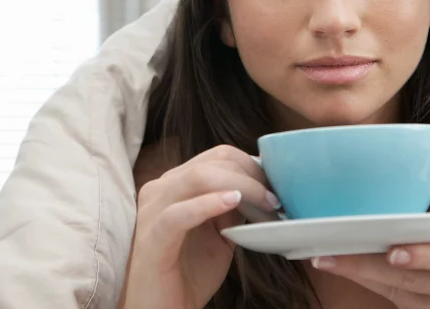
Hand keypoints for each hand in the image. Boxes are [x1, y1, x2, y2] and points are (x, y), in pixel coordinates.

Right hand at [118, 145, 280, 308]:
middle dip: (252, 175)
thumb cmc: (187, 274)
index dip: (252, 166)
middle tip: (277, 197)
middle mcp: (160, 189)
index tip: (277, 186)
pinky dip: (208, 204)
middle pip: (212, 161)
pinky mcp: (152, 237)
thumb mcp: (219, 235)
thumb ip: (232, 209)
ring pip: (197, 177)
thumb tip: (259, 190)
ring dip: (241, 186)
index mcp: (175, 184)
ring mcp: (152, 211)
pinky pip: (179, 213)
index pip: (218, 156)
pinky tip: (233, 202)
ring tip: (266, 203)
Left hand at [310, 158, 429, 308]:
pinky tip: (348, 271)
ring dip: (365, 277)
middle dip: (373, 267)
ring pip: (405, 296)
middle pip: (420, 281)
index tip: (392, 250)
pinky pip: (403, 305)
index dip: (425, 256)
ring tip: (329, 259)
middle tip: (334, 253)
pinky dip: (373, 287)